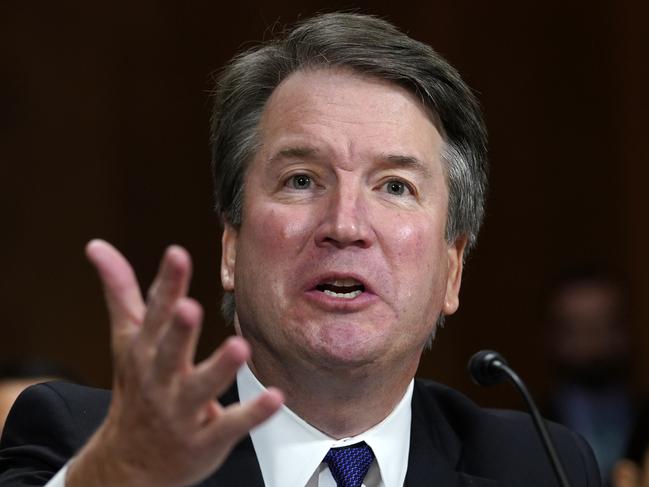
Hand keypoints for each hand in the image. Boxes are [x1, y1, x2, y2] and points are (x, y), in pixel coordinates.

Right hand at [67, 240, 282, 486]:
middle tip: (190, 308)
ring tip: (239, 347)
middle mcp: (161, 378)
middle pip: (170, 351)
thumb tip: (97, 245)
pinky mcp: (204, 439)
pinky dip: (252, 413)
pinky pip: (230, 426)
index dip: (168, 283)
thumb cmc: (136, 387)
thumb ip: (120, 292)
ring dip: (219, 368)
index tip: (177, 254)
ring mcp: (182, 411)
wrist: (130, 463)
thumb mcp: (125, 339)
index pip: (154, 312)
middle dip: (179, 330)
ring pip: (201, 388)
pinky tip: (275, 396)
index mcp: (144, 350)